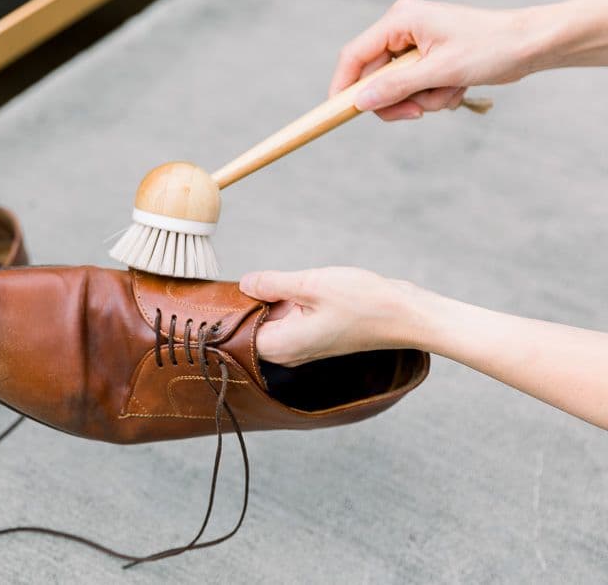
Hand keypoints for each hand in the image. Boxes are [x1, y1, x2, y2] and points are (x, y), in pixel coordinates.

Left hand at [239, 267, 420, 365]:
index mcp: (282, 346)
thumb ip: (272, 284)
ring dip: (268, 300)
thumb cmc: (364, 302)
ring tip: (276, 281)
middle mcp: (288, 352)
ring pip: (269, 321)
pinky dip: (285, 303)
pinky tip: (296, 287)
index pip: (237, 334)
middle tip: (251, 278)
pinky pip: (287, 319)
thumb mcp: (311, 284)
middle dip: (247, 303)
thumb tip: (244, 284)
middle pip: (250, 328)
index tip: (225, 290)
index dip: (230, 311)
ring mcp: (302, 345)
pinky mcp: (314, 336)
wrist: (406, 314)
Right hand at [331, 0, 539, 120]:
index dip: (343, 85)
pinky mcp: (427, 59)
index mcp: (400, 20)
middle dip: (398, 99)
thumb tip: (360, 102)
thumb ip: (396, 87)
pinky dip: (433, 96)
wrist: (530, 46)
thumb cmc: (490, 47)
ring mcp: (415, 45)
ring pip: (396, 88)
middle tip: (417, 113)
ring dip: (422, 99)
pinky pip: (415, 89)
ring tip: (450, 92)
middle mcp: (403, 29)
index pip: (354, 55)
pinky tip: (457, 88)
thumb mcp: (440, 71)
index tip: (339, 112)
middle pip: (374, 77)